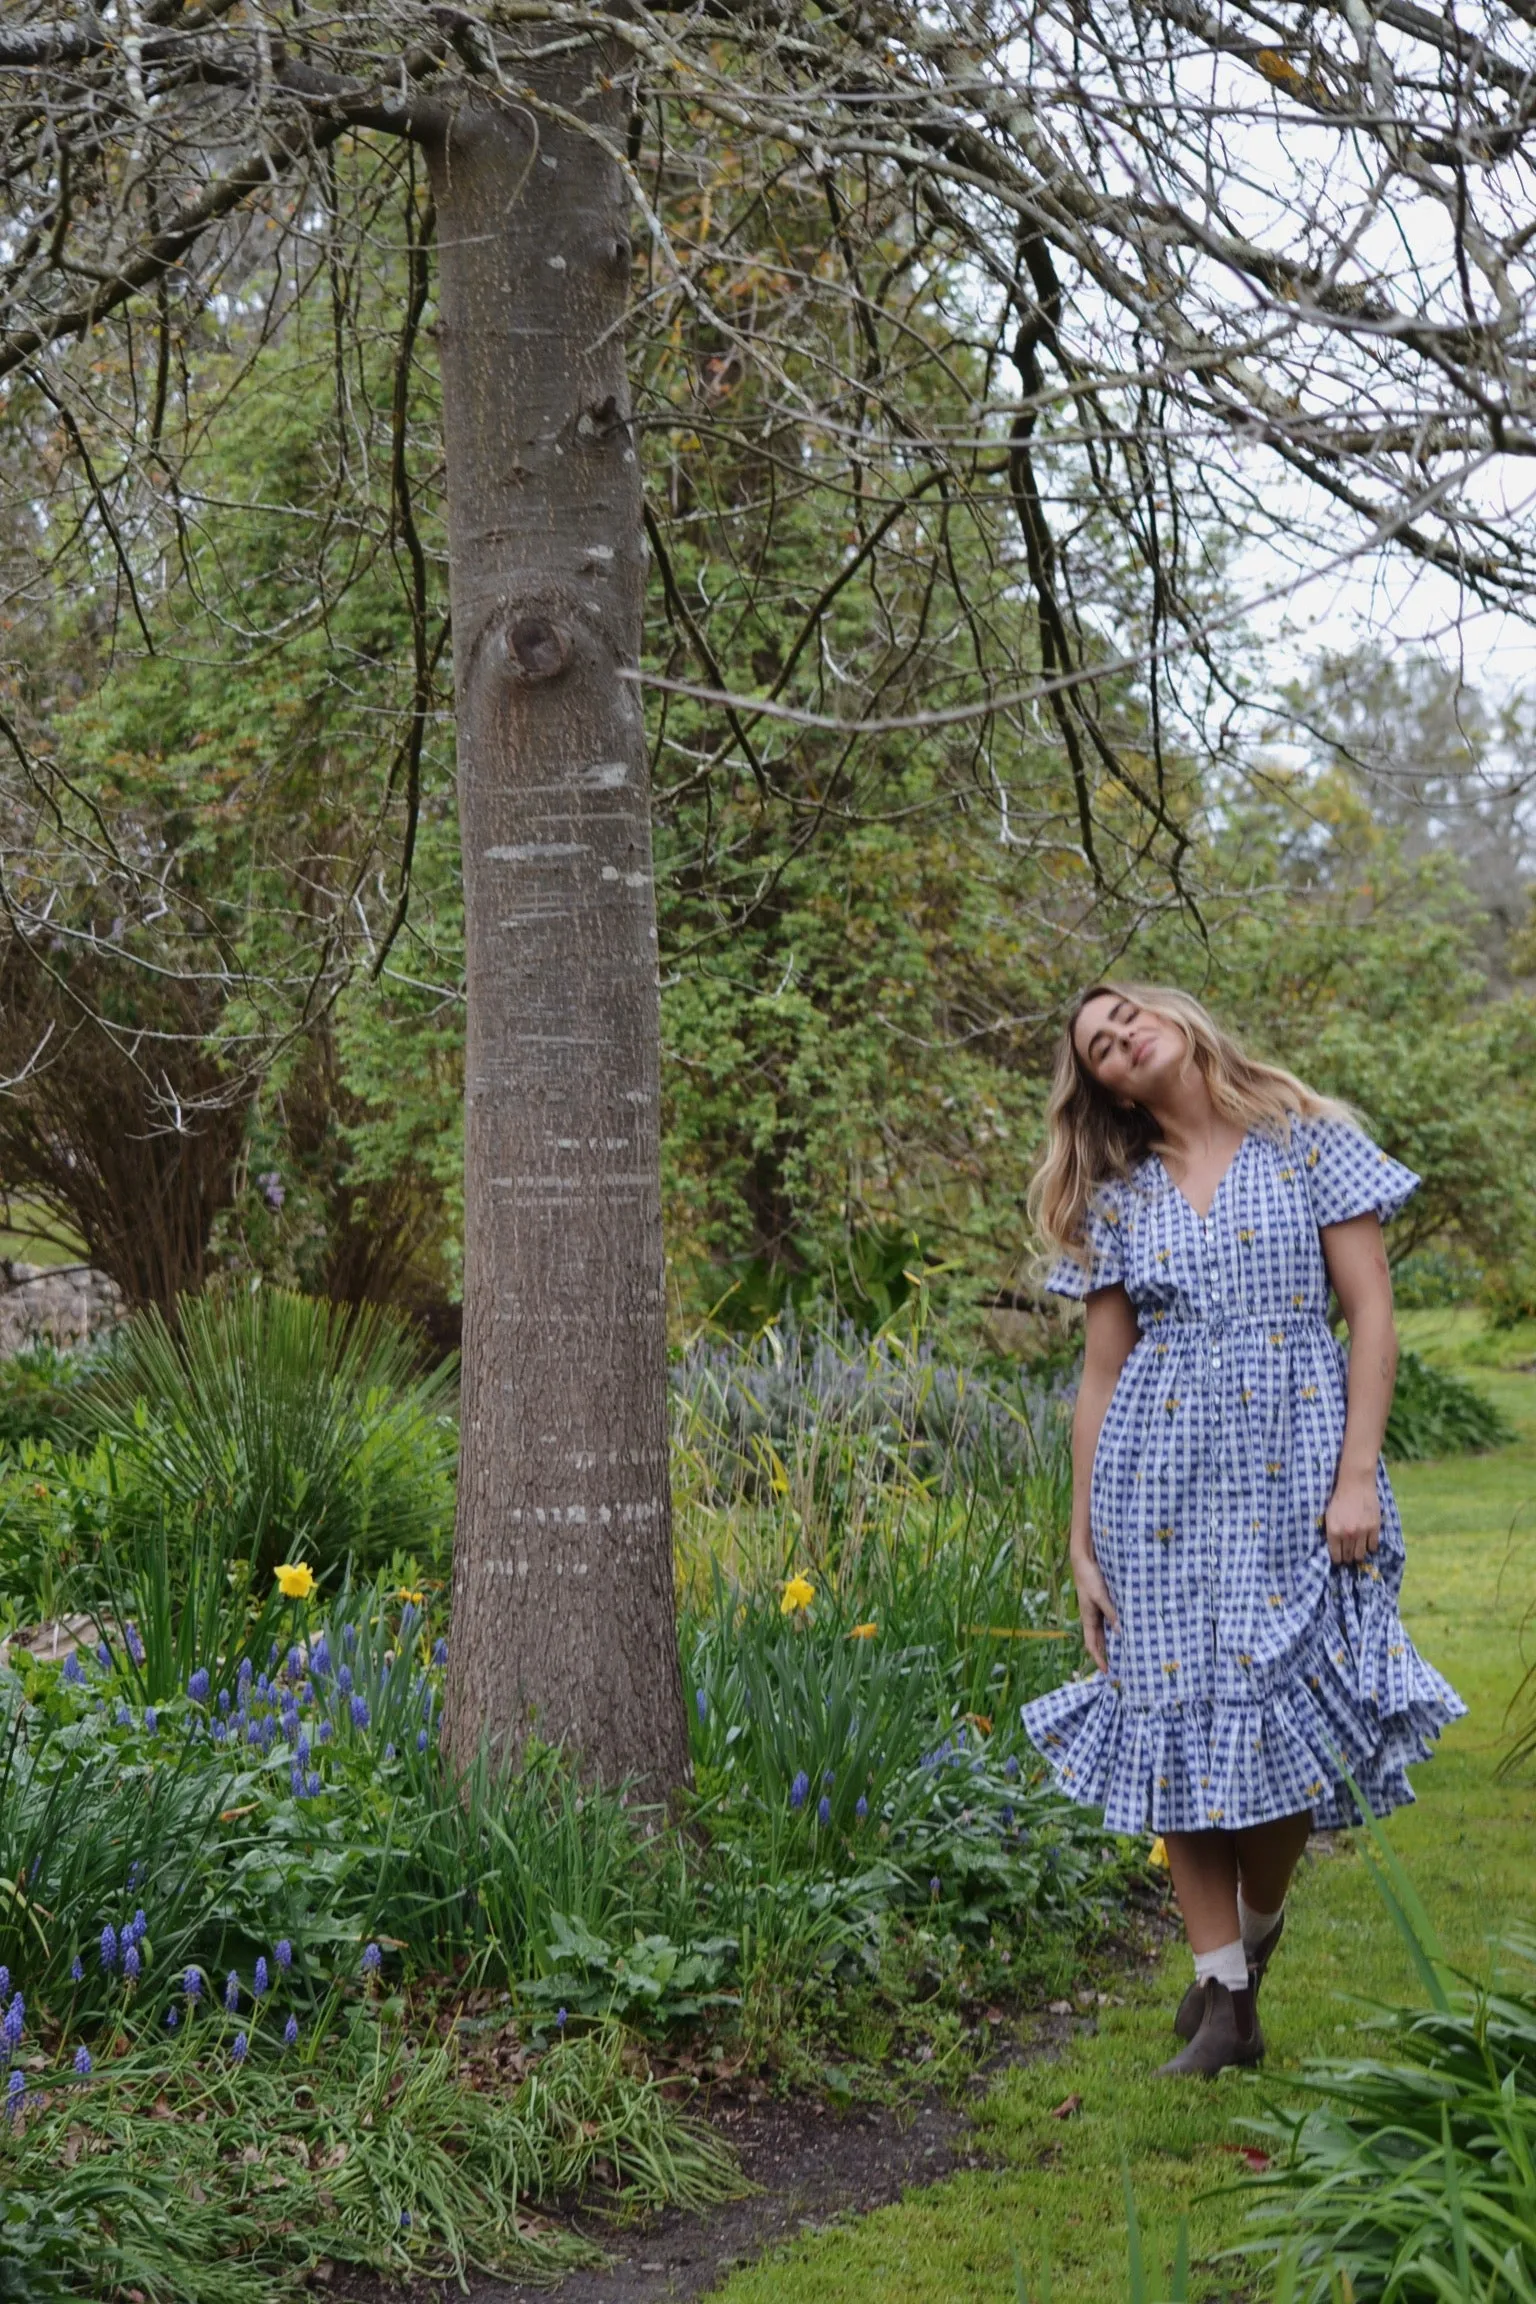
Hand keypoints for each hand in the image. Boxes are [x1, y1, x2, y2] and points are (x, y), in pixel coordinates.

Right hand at [1071, 1545, 1118, 1672]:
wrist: (1085, 1560)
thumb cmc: (1090, 1578)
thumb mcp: (1101, 1597)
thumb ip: (1111, 1613)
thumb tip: (1120, 1632)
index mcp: (1088, 1619)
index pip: (1092, 1645)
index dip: (1098, 1659)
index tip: (1107, 1672)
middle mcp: (1093, 1617)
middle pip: (1100, 1641)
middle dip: (1107, 1654)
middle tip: (1120, 1667)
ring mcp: (1098, 1610)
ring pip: (1106, 1631)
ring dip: (1114, 1642)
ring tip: (1127, 1652)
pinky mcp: (1104, 1601)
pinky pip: (1111, 1619)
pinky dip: (1118, 1627)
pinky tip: (1128, 1629)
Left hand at [1324, 1471, 1380, 1565]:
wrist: (1355, 1484)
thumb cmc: (1339, 1499)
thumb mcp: (1329, 1516)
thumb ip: (1331, 1533)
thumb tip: (1334, 1549)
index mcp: (1333, 1531)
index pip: (1336, 1556)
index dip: (1337, 1560)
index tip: (1339, 1560)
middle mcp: (1347, 1534)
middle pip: (1349, 1557)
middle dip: (1348, 1559)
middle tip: (1349, 1557)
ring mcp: (1362, 1532)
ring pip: (1361, 1554)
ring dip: (1358, 1555)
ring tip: (1357, 1552)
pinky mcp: (1374, 1528)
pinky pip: (1374, 1546)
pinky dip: (1370, 1548)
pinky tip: (1367, 1544)